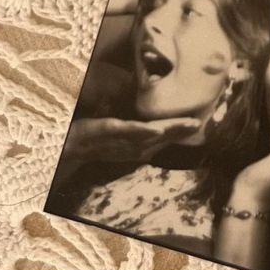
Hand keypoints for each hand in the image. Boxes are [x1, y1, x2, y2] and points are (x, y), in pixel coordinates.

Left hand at [64, 116, 200, 163]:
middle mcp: (132, 147)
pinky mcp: (108, 130)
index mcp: (137, 146)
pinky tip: (156, 129)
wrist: (71, 145)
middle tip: (198, 123)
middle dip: (180, 131)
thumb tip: (155, 123)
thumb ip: (138, 130)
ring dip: (169, 130)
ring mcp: (120, 140)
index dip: (180, 132)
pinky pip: (127, 130)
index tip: (198, 124)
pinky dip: (143, 131)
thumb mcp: (120, 135)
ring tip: (186, 124)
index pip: (163, 138)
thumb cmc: (96, 140)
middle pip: (161, 137)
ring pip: (149, 135)